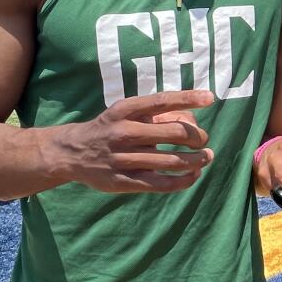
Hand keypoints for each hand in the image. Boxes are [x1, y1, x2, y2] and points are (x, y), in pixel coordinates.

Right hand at [56, 90, 214, 193]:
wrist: (71, 152)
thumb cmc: (112, 128)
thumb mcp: (128, 113)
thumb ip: (159, 115)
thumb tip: (194, 122)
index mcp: (125, 110)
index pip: (162, 101)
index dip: (188, 98)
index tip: (210, 98)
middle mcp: (123, 131)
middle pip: (174, 133)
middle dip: (197, 137)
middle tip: (204, 140)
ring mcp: (122, 158)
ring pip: (171, 161)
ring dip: (196, 160)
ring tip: (207, 157)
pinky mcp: (122, 181)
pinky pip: (160, 184)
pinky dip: (183, 180)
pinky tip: (194, 175)